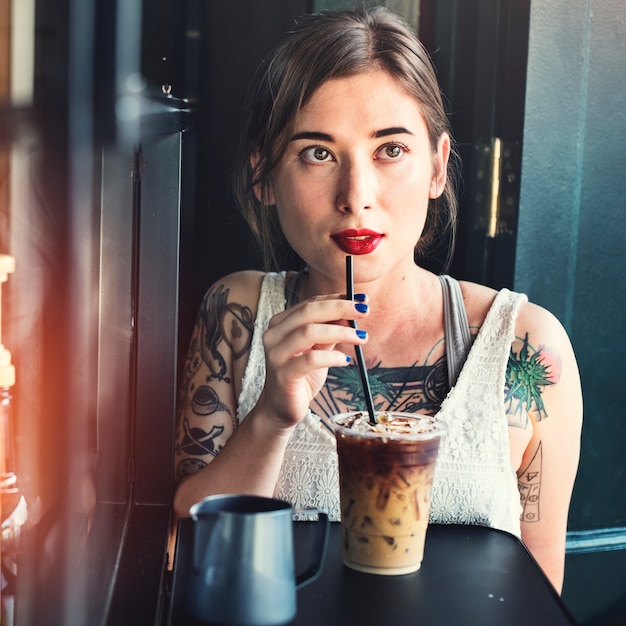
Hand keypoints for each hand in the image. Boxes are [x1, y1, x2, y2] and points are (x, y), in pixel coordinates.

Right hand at [259, 294, 368, 428]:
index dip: (337, 299)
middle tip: (364, 311)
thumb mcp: (319, 349)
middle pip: (309, 312)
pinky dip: (331, 357)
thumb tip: (352, 314)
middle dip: (340, 308)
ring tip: (361, 338)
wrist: (281, 408)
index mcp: (281, 323)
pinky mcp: (283, 374)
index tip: (361, 299)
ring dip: (340, 332)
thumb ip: (331, 331)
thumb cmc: (301, 376)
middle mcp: (274, 334)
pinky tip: (346, 359)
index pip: (310, 303)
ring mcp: (276, 354)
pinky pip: (311, 360)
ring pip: (309, 332)